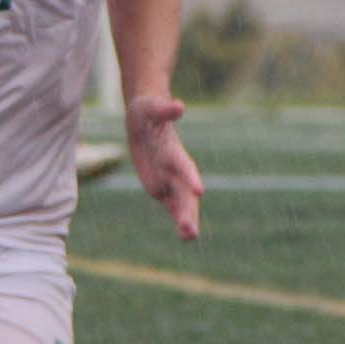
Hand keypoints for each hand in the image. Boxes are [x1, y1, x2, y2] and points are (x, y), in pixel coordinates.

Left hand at [124, 94, 202, 241]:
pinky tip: (186, 236)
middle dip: (187, 210)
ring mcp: (170, 178)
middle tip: (191, 231)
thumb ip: (165, 110)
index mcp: (172, 150)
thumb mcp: (151, 107)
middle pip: (183, 192)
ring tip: (190, 237)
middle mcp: (174, 168)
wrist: (146, 120)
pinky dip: (178, 219)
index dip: (190, 177)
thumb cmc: (148, 110)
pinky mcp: (163, 186)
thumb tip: (178, 106)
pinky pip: (172, 205)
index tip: (199, 190)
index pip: (183, 166)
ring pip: (180, 202)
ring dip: (185, 219)